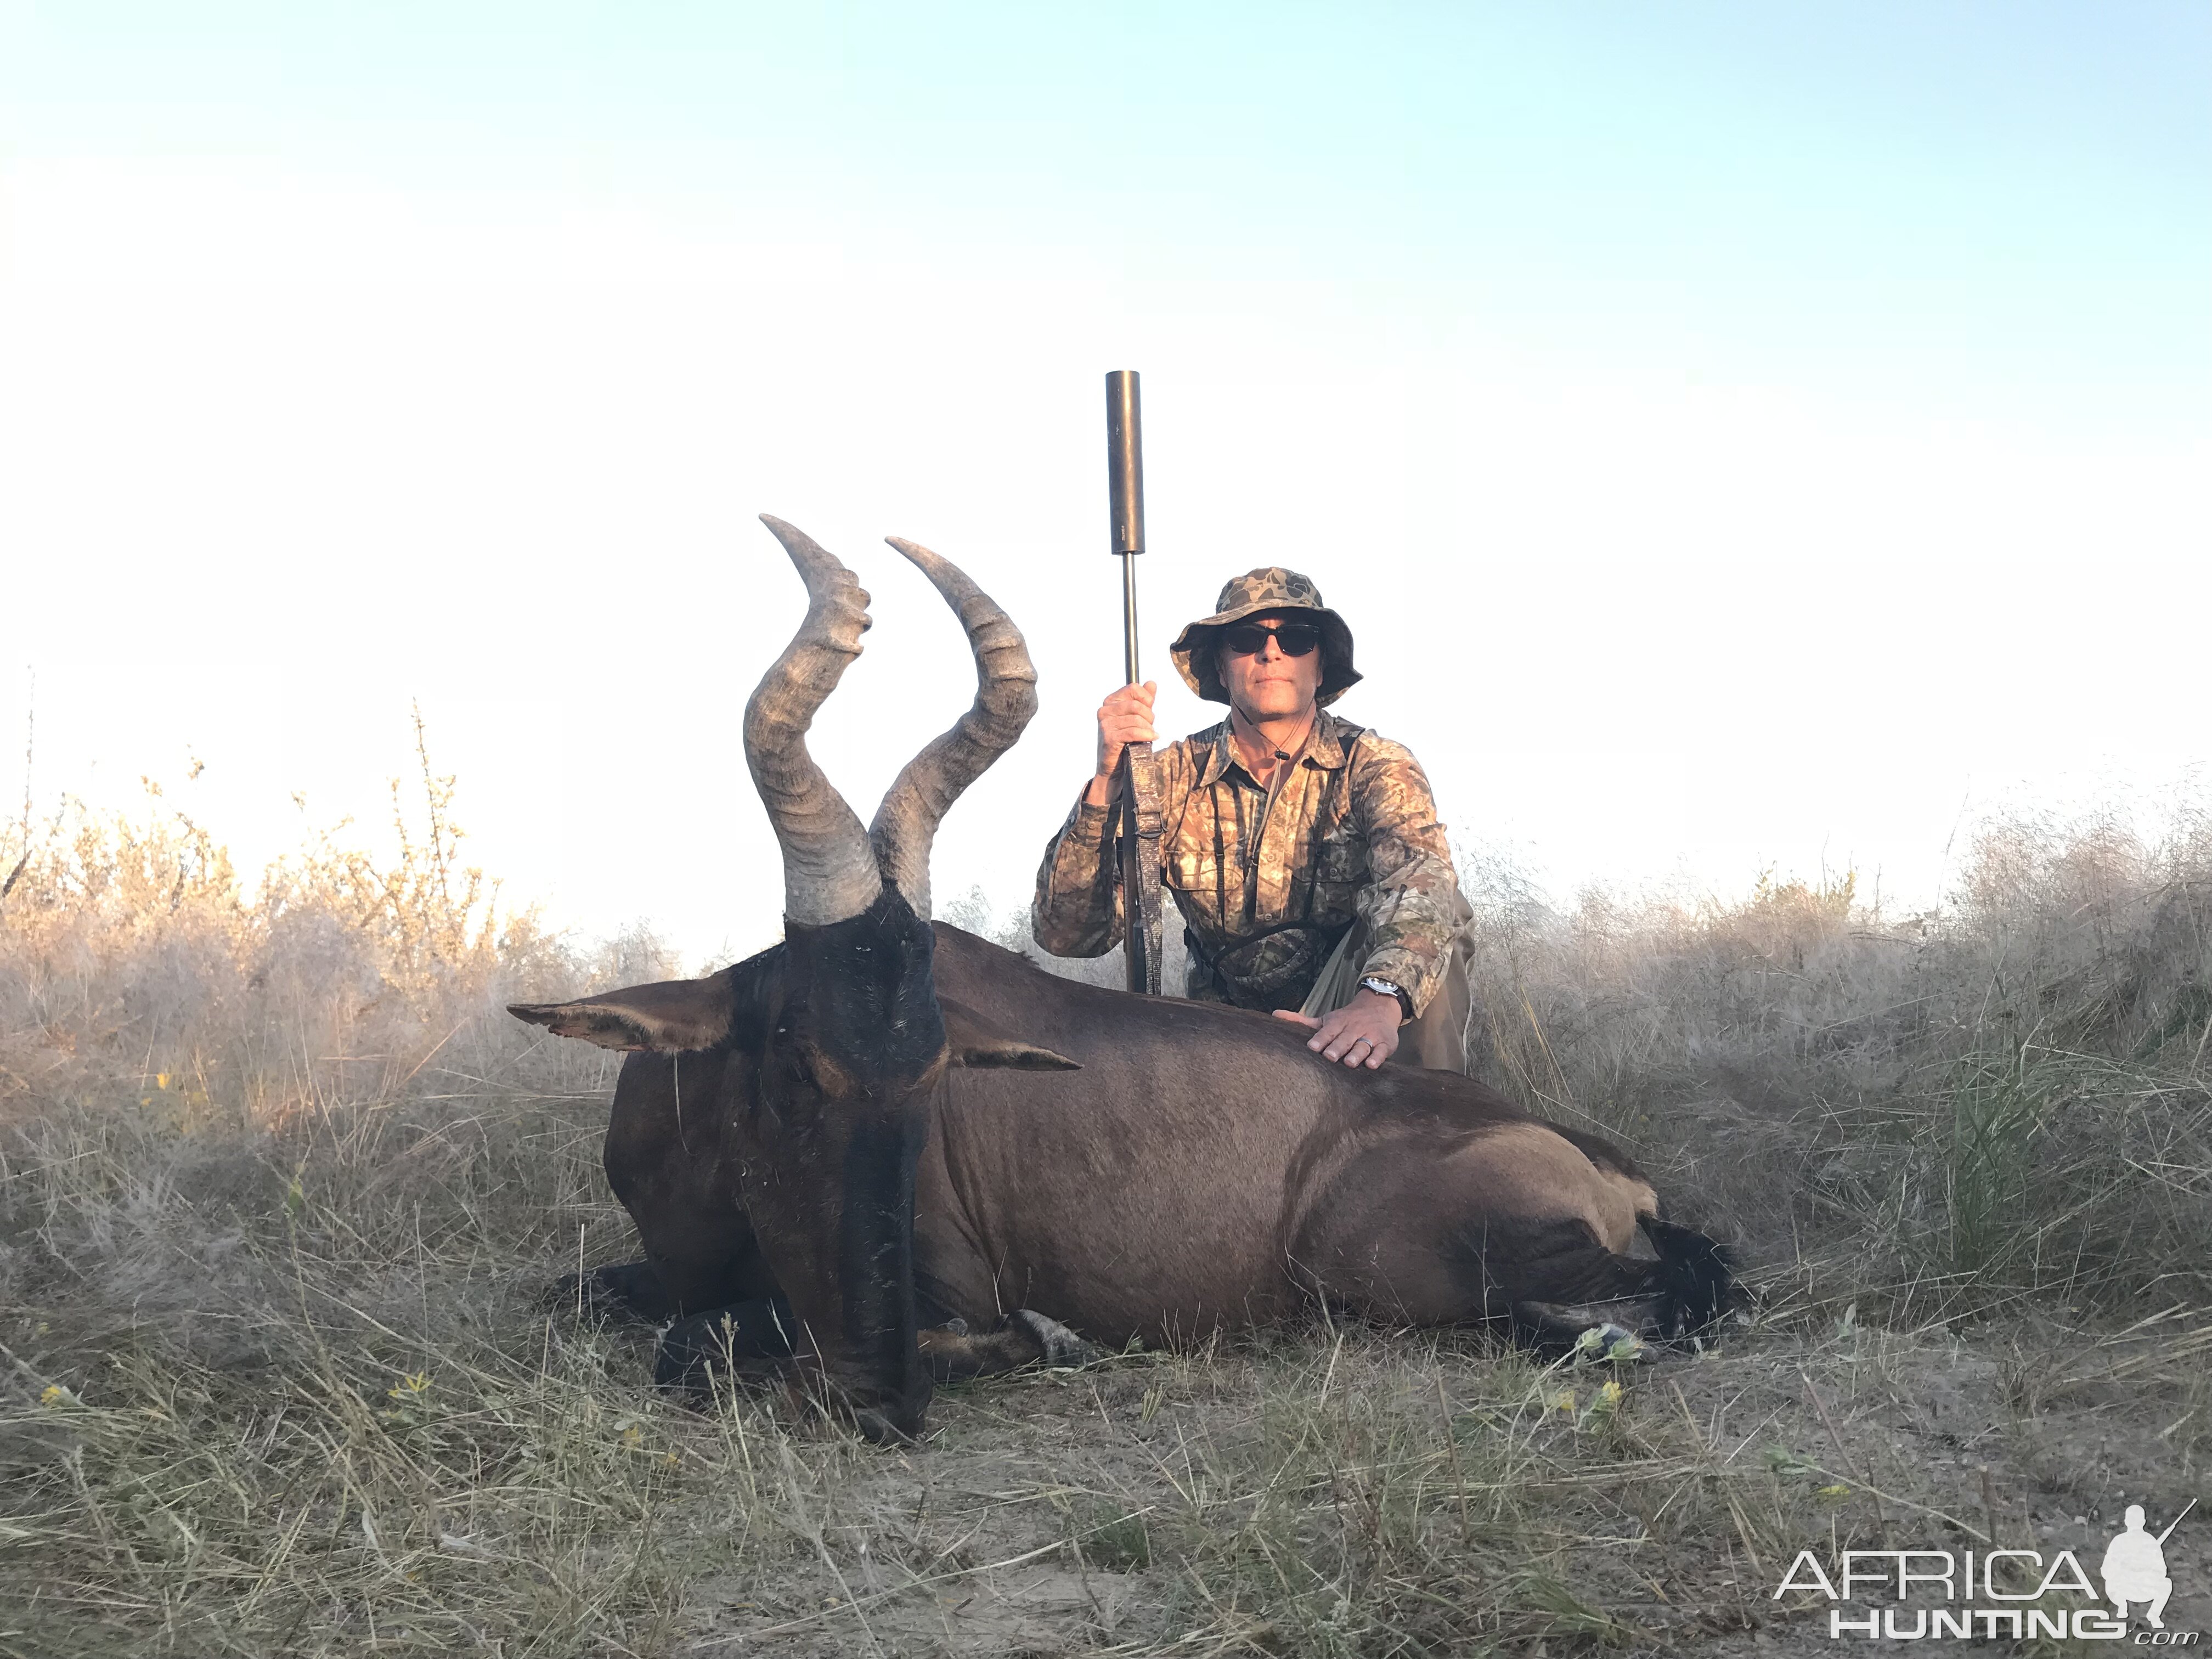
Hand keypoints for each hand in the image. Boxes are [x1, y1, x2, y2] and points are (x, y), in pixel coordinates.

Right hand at [1083, 681, 1156, 806]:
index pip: (1133, 688)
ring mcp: (1105, 724)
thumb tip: (1151, 683)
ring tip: (1149, 735)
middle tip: (1150, 727)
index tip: (1150, 709)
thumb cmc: (1126, 740)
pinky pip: (1133, 732)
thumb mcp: (1137, 717)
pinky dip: (1145, 735)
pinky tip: (1151, 739)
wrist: (1114, 767)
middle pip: (1136, 705)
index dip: (1146, 698)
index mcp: (1110, 701)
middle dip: (1149, 717)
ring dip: (1148, 729)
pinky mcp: (1108, 738)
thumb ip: (1144, 700)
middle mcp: (1104, 710)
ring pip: (1136, 719)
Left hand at [1274, 988, 1401, 1068]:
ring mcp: (1370, 1036)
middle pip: (1344, 1039)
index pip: (1327, 1031)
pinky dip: (1377, 1057)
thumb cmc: (1347, 1019)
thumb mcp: (1325, 1019)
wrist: (1379, 1006)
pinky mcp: (1385, 1044)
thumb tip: (1274, 1015)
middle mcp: (1353, 1028)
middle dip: (1337, 1048)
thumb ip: (1301, 1021)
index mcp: (1337, 1023)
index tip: (1312, 1047)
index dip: (1320, 1039)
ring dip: (1356, 1054)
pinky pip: (1382, 1051)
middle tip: (1329, 1056)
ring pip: (1363, 1046)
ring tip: (1349, 1063)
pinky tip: (1371, 1064)